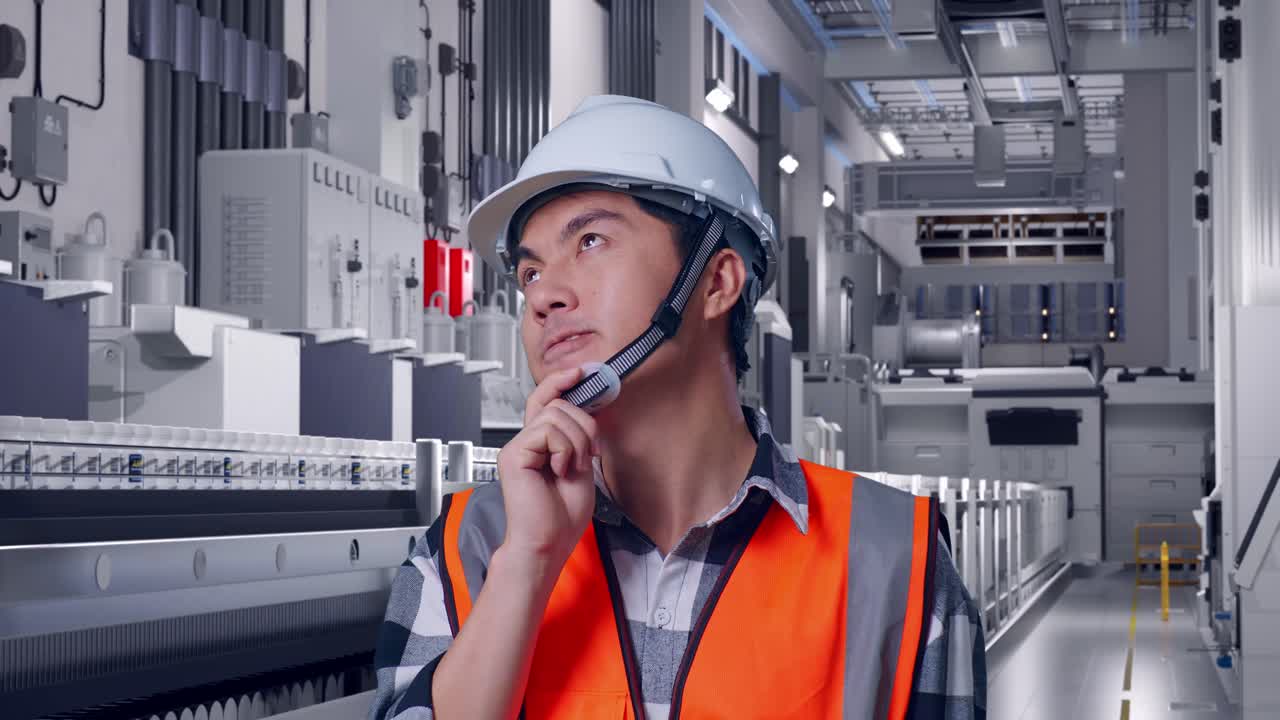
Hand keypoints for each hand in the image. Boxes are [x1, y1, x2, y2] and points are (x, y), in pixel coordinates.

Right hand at [496, 367, 600, 575]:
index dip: (559, 381)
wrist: (547, 543)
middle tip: (586, 458)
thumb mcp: (580, 467)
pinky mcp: (513, 454)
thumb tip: (587, 410)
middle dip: (584, 427)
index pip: (544, 400)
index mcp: (539, 444)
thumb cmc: (562, 516)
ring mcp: (516, 447)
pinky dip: (564, 449)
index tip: (581, 372)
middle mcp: (524, 442)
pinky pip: (548, 431)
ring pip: (556, 415)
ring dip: (576, 442)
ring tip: (570, 469)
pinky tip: (558, 471)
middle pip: (559, 405)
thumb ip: (578, 438)